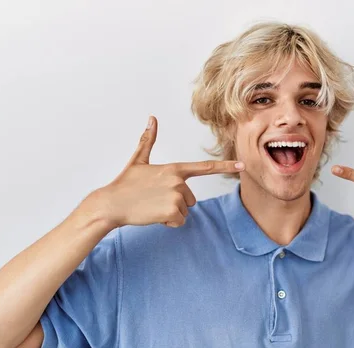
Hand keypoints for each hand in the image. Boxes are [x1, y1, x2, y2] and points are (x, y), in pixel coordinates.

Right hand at [88, 116, 244, 228]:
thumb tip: (151, 118)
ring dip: (171, 213)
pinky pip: (179, 222)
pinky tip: (153, 215)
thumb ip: (148, 140)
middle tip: (154, 199)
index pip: (205, 167)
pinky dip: (168, 223)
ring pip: (185, 211)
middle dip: (176, 203)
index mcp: (174, 168)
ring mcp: (176, 196)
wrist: (111, 204)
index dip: (225, 166)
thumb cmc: (125, 184)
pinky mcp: (172, 211)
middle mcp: (178, 181)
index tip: (242, 165)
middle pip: (191, 199)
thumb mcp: (138, 160)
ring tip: (152, 206)